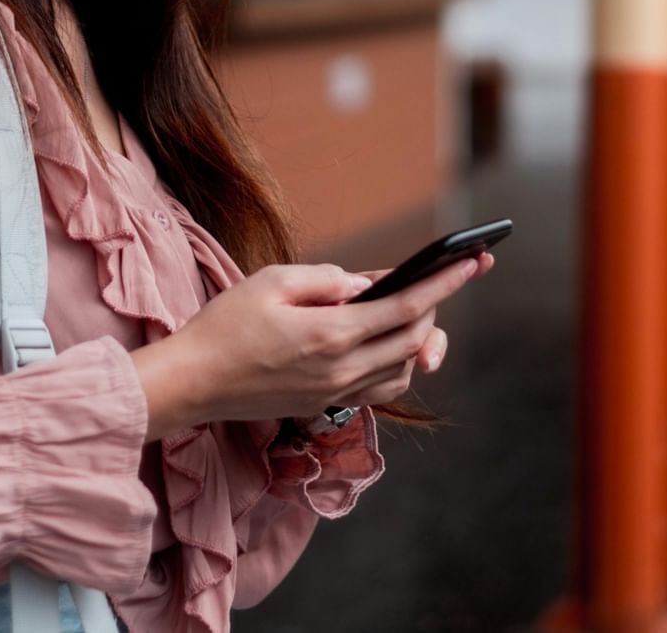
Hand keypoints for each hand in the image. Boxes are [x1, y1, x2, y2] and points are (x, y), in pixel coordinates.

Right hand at [141, 253, 490, 431]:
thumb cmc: (225, 325)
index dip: (445, 284)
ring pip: (402, 369)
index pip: (407, 308)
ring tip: (413, 309)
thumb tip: (365, 284)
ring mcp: (335, 392)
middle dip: (436, 306)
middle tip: (444, 278)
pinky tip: (386, 344)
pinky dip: (396, 364)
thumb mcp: (272, 281)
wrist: (192, 382)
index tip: (474, 262)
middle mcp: (342, 370)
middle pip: (413, 340)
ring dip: (417, 340)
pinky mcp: (324, 404)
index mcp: (332, 334)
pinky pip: (380, 388)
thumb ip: (326, 279)